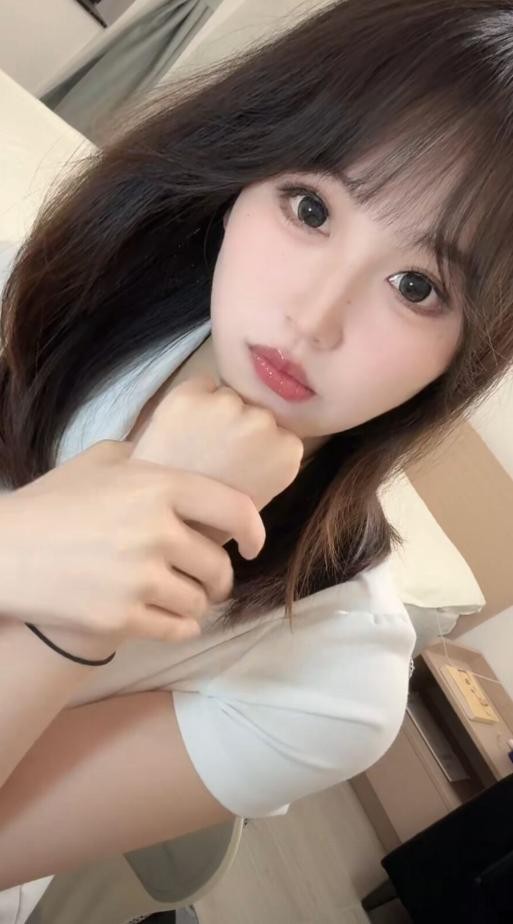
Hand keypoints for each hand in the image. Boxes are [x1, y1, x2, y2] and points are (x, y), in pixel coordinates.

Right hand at [0, 441, 264, 645]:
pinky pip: (176, 630)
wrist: (0, 551)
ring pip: (198, 602)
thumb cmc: (49, 503)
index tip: (253, 544)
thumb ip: (145, 460)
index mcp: (158, 487)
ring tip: (184, 597)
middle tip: (210, 581)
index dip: (254, 530)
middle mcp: (156, 532)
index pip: (234, 508)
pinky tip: (174, 621)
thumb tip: (175, 461)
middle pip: (218, 566)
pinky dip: (181, 627)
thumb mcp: (98, 462)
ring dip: (196, 603)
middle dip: (218, 578)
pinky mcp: (120, 618)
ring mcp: (139, 579)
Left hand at [131, 378, 303, 540]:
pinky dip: (192, 402)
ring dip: (216, 413)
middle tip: (216, 454)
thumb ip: (269, 464)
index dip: (258, 446)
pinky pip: (200, 385)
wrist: (158, 518)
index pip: (280, 432)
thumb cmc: (209, 520)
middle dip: (240, 426)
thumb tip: (262, 440)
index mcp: (287, 451)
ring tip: (194, 444)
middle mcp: (263, 421)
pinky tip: (181, 429)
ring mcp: (226, 404)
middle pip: (255, 410)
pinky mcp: (189, 394)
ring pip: (227, 396)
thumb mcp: (259, 499)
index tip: (241, 463)